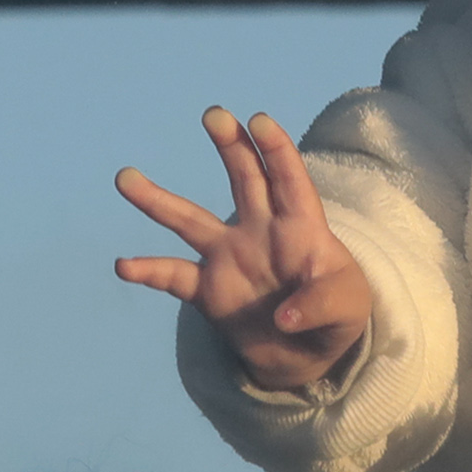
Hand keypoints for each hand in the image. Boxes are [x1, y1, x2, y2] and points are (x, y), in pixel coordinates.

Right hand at [115, 107, 371, 390]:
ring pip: (190, 221)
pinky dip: (148, 271)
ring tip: (125, 177)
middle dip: (231, 146)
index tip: (258, 121)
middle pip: (245, 180)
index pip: (290, 181)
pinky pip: (172, 276)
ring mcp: (230, 257)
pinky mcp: (208, 290)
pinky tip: (124, 266)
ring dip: (158, 200)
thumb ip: (321, 305)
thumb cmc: (337, 319)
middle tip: (214, 114)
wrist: (307, 356)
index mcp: (301, 228)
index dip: (277, 150)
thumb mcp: (348, 309)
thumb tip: (285, 318)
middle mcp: (261, 232)